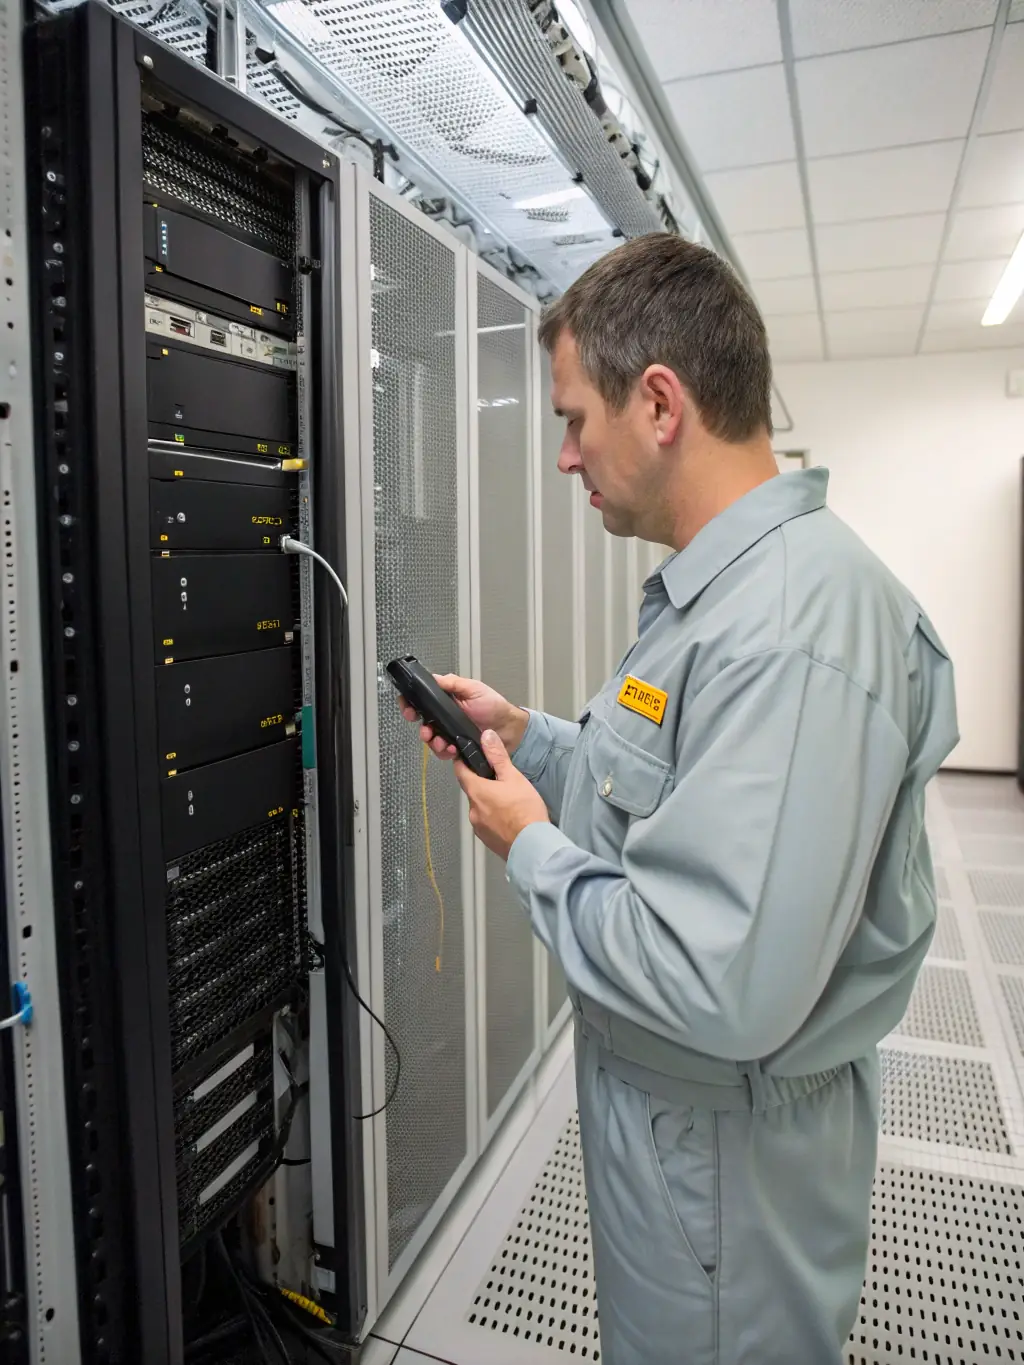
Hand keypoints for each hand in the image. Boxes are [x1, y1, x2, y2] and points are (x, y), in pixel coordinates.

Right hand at [397, 673, 528, 759]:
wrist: (510, 729)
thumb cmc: (495, 706)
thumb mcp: (474, 688)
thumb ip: (452, 683)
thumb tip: (434, 678)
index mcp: (447, 700)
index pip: (422, 700)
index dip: (411, 704)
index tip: (409, 708)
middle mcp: (446, 716)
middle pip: (422, 722)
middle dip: (421, 727)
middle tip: (425, 730)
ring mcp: (450, 732)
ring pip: (431, 739)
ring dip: (432, 741)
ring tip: (440, 741)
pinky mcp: (457, 746)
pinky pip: (443, 752)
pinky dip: (445, 751)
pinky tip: (452, 748)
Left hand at [455, 730, 548, 860]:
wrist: (533, 846)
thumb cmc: (525, 813)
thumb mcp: (513, 777)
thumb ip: (497, 756)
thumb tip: (486, 737)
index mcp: (476, 792)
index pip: (460, 771)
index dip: (463, 762)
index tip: (467, 757)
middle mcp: (473, 811)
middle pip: (473, 791)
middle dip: (484, 785)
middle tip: (502, 783)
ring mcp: (479, 827)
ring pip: (481, 808)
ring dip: (491, 804)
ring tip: (511, 803)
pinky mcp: (487, 840)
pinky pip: (487, 824)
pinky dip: (496, 819)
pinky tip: (511, 818)